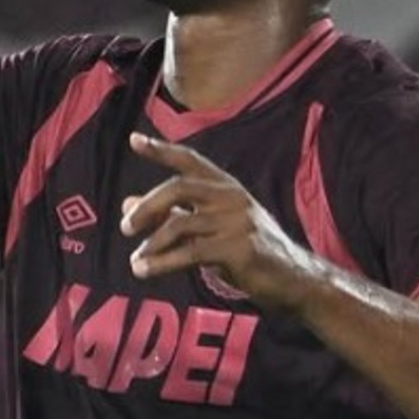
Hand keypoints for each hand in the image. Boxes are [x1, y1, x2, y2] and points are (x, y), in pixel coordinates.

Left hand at [120, 132, 316, 308]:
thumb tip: (128, 205)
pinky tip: (145, 272)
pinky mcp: (238, 248)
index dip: (162, 150)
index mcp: (226, 187)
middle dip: (147, 206)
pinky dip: (162, 263)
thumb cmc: (248, 251)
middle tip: (125, 227)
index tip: (134, 140)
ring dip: (152, 245)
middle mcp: (231, 197)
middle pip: (179, 188)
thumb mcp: (210, 229)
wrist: (293, 278)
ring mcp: (237, 221)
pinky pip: (190, 253)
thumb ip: (172, 215)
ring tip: (135, 264)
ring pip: (181, 224)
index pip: (190, 161)